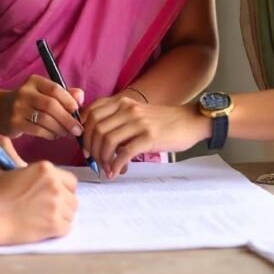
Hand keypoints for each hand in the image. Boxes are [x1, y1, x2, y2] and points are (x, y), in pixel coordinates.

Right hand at [0, 74, 84, 139]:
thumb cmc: (29, 101)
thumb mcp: (44, 93)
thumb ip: (64, 94)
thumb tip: (81, 96)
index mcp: (34, 81)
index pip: (55, 89)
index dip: (69, 101)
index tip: (77, 111)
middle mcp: (25, 92)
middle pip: (51, 106)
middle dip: (67, 119)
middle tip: (77, 130)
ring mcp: (18, 107)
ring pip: (45, 120)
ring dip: (60, 129)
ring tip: (66, 133)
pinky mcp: (14, 122)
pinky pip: (38, 130)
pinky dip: (50, 134)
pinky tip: (55, 135)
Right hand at [0, 161, 77, 244]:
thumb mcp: (9, 172)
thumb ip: (27, 172)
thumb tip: (32, 177)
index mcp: (46, 169)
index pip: (70, 181)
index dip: (63, 189)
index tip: (54, 196)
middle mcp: (55, 185)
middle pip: (73, 198)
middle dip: (64, 204)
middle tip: (49, 210)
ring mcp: (57, 205)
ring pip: (71, 213)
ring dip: (62, 217)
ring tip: (46, 220)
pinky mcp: (55, 225)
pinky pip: (67, 228)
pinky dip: (58, 230)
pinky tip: (46, 229)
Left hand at [80, 96, 208, 178]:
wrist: (189, 121)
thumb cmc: (162, 121)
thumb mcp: (136, 113)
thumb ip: (118, 121)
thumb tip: (97, 140)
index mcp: (122, 102)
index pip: (92, 112)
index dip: (84, 131)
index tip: (85, 146)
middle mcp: (128, 109)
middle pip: (96, 128)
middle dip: (91, 148)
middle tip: (94, 161)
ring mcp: (138, 122)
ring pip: (108, 140)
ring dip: (103, 158)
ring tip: (106, 168)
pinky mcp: (149, 137)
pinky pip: (125, 152)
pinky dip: (116, 164)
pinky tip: (116, 171)